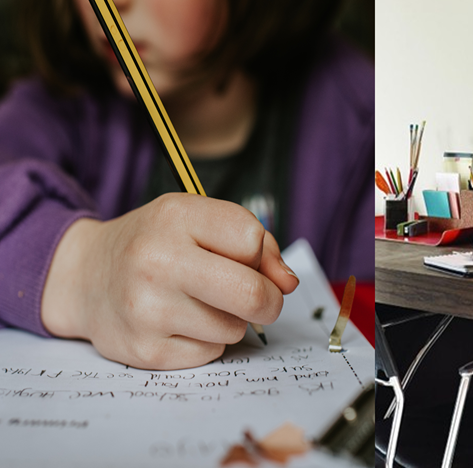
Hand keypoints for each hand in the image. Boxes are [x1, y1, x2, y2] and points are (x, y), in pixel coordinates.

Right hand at [41, 193, 298, 369]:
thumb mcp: (199, 220)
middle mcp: (157, 262)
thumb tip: (287, 283)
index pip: (253, 241)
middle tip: (256, 297)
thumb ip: (255, 242)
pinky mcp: (145, 351)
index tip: (247, 260)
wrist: (85, 276)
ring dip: (230, 319)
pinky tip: (180, 322)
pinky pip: (211, 353)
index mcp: (176, 218)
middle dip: (268, 300)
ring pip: (235, 328)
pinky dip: (207, 341)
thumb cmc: (156, 243)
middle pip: (254, 295)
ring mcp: (148, 310)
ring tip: (198, 302)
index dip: (261, 255)